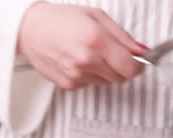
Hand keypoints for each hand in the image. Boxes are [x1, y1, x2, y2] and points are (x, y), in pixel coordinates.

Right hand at [17, 2, 145, 89]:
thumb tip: (142, 51)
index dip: (138, 65)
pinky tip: (78, 61)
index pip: (131, 68)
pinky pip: (91, 84)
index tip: (137, 60)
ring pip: (107, 82)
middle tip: (112, 53)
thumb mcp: (97, 17)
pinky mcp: (69, 85)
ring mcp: (77, 76)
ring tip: (90, 54)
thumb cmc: (61, 19)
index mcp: (96, 40)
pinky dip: (90, 75)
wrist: (29, 30)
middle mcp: (86, 61)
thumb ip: (123, 37)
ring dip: (105, 71)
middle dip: (122, 67)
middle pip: (121, 78)